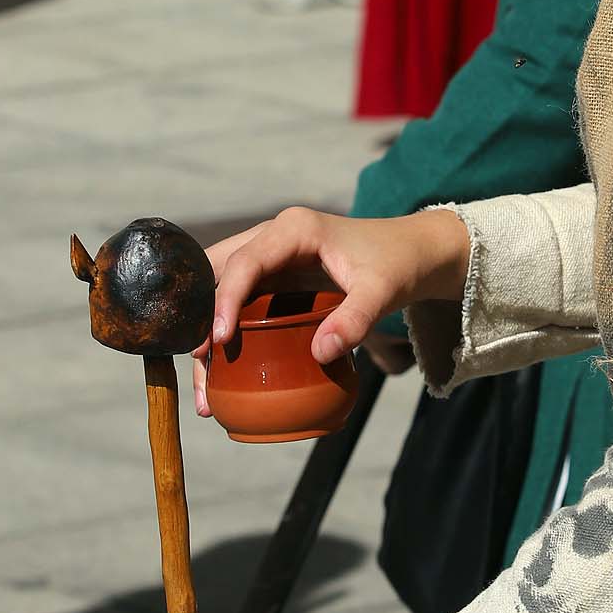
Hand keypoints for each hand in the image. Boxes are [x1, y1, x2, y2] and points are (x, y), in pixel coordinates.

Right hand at [191, 204, 467, 415]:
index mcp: (293, 229)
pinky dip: (225, 330)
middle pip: (218, 271)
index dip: (225, 299)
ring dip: (206, 327)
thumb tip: (320, 353)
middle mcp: (272, 237)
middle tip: (199, 361)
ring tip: (203, 382)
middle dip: (201, 315)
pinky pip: (238, 300)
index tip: (219, 340)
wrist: (413, 253)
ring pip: (221, 287)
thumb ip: (355, 319)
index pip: (245, 262)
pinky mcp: (273, 277)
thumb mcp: (383, 291)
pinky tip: (220, 371)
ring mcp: (270, 257)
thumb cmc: (397, 264)